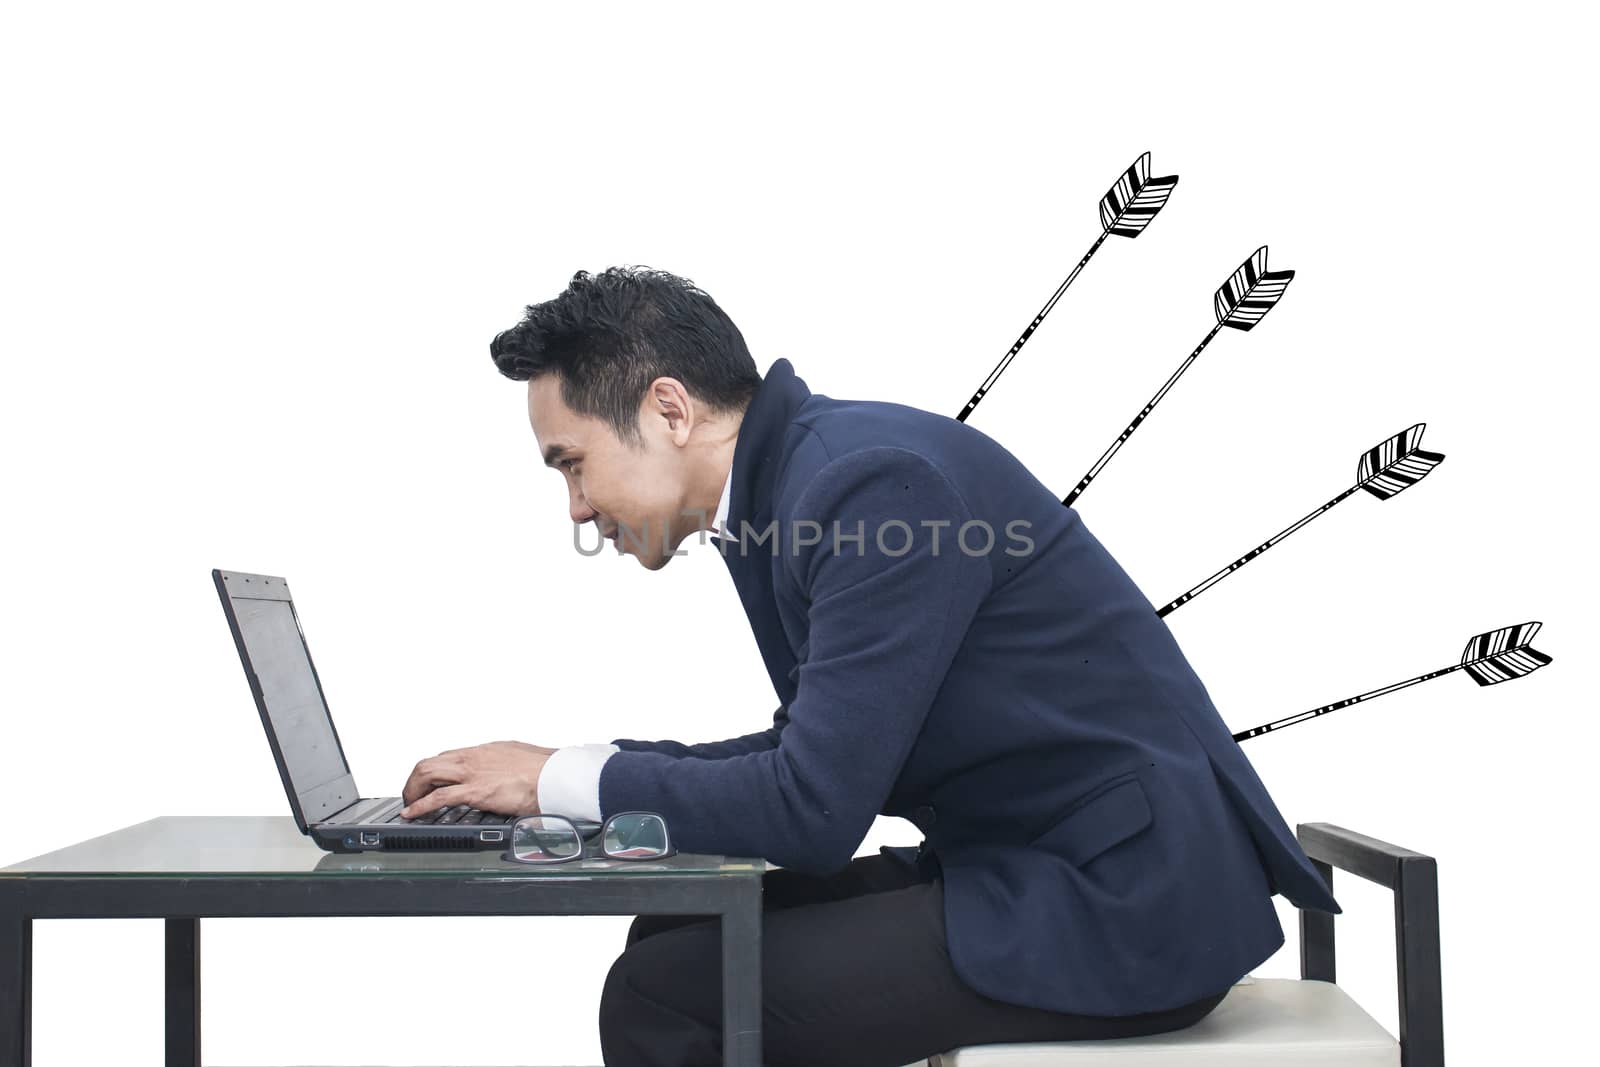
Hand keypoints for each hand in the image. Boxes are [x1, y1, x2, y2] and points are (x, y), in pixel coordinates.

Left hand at [399, 740, 557, 819]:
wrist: (554, 774)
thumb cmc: (545, 767)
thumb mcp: (520, 758)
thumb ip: (507, 765)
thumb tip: (509, 772)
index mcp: (484, 751)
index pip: (448, 757)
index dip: (432, 771)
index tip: (428, 782)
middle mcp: (473, 758)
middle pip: (430, 762)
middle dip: (415, 780)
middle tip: (412, 794)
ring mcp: (472, 773)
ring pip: (427, 773)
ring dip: (413, 789)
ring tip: (409, 803)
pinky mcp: (475, 791)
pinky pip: (438, 798)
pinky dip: (420, 806)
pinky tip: (412, 813)